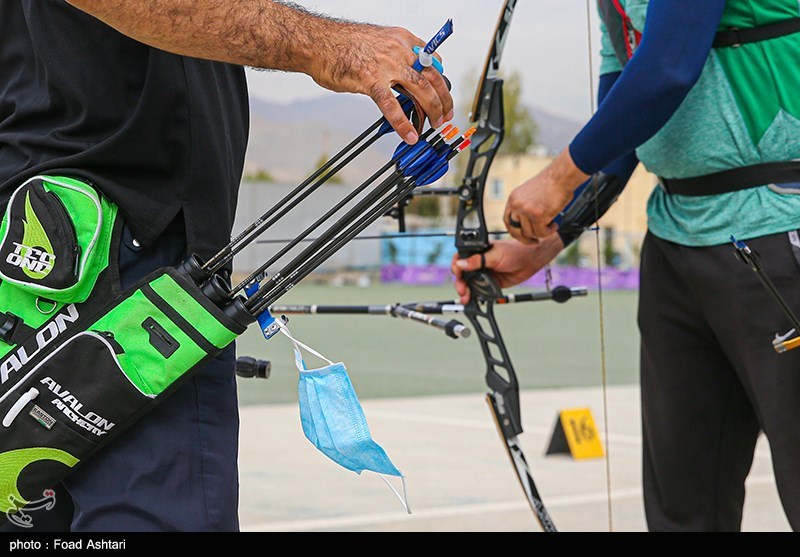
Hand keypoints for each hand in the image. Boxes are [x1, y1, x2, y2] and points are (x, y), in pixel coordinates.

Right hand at [310, 24, 453, 144]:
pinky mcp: (370, 80)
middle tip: (446, 115)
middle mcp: (398, 50)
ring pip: (420, 90)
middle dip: (443, 100)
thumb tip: (406, 74)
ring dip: (432, 110)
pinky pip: (392, 106)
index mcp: (402, 39)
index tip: (444, 95)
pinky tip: (410, 135)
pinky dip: (403, 123)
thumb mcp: (378, 40)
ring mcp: (385, 65)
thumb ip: (395, 55)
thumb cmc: (343, 43)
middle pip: (432, 77)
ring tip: (434, 125)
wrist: (318, 41)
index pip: (432, 61)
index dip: (441, 81)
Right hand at [451, 236, 564, 303]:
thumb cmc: (514, 251)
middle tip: (462, 289)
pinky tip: (472, 300)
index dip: (457, 267)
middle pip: (463, 274)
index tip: (458, 274)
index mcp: (477, 252)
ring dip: (465, 291)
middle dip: (460, 282)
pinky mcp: (490, 283)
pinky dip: (474, 296)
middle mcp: (478, 263)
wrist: (530, 260)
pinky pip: (479, 290)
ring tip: (465, 297)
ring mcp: (484, 274)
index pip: (460, 259)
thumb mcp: (494, 255)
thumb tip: (461, 264)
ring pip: (469, 284)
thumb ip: (477, 261)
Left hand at [504, 149, 588, 243]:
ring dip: (542, 233)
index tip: (522, 236)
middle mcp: (517, 205)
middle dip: (525, 239)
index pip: (507, 220)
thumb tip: (525, 224)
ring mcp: (526, 210)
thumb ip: (524, 207)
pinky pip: (541, 232)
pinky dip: (549, 232)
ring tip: (551, 226)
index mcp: (513, 199)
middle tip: (534, 241)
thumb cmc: (551, 184)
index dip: (514, 231)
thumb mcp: (530, 194)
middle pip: (515, 230)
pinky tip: (554, 225)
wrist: (561, 177)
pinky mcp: (537, 215)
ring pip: (530, 233)